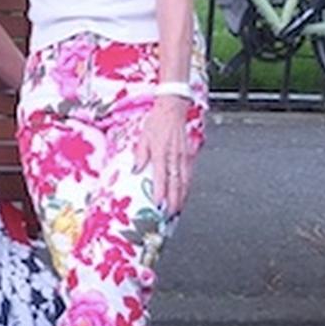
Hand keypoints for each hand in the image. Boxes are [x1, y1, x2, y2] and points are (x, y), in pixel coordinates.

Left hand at [137, 97, 194, 215]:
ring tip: (177, 211)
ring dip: (181, 197)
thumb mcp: (143, 136)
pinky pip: (188, 175)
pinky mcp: (188, 156)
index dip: (160, 192)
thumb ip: (140, 154)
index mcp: (161, 152)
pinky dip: (186, 188)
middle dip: (173, 201)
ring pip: (184, 181)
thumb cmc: (156, 122)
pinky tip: (184, 196)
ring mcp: (183, 157)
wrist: (173, 109)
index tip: (158, 205)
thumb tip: (136, 171)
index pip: (161, 177)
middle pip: (176, 183)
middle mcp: (174, 156)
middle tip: (169, 216)